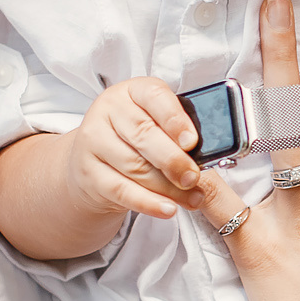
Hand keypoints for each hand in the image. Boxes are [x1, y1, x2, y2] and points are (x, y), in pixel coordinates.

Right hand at [64, 78, 207, 223]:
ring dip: (168, 187)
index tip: (192, 141)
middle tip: (194, 177)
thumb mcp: (156, 123)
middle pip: (143, 134)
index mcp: (132, 91)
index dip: (175, 119)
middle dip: (174, 160)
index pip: (154, 96)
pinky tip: (168, 209)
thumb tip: (211, 152)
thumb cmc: (136, 138)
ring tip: (193, 198)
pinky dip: (149, 203)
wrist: (94, 160)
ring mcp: (93, 141)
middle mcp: (108, 110)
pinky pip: (122, 191)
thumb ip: (179, 131)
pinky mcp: (88, 173)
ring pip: (135, 167)